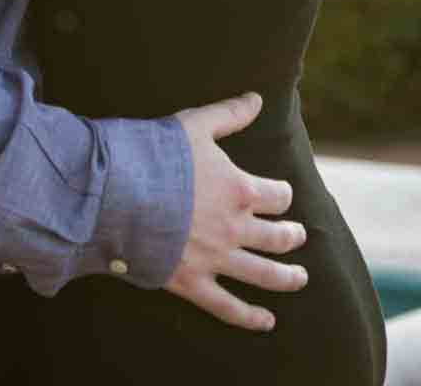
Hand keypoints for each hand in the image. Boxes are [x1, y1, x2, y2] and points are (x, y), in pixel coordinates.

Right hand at [165, 95, 305, 329]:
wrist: (120, 194)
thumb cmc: (157, 155)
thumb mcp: (195, 125)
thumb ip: (229, 114)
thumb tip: (257, 98)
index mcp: (239, 190)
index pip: (277, 196)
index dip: (283, 195)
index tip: (282, 196)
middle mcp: (234, 228)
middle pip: (276, 237)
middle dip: (291, 236)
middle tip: (298, 236)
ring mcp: (216, 259)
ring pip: (263, 274)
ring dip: (286, 278)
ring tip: (301, 278)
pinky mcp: (193, 282)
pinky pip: (228, 306)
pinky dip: (250, 317)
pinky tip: (267, 322)